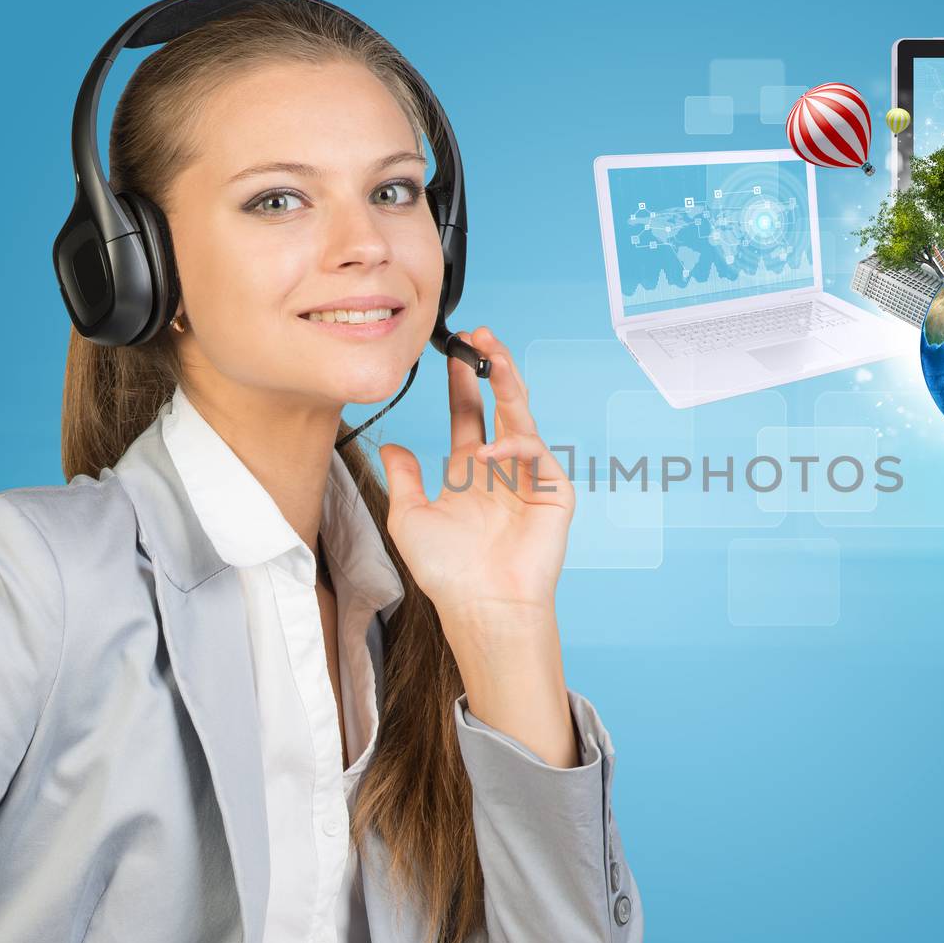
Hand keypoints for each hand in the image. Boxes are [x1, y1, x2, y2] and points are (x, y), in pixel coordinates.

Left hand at [377, 325, 576, 687]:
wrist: (482, 605)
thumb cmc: (448, 572)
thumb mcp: (409, 518)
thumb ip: (403, 478)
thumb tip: (391, 446)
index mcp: (469, 471)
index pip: (469, 413)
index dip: (462, 382)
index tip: (453, 351)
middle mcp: (500, 469)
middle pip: (501, 405)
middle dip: (493, 368)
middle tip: (481, 337)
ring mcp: (528, 478)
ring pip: (523, 418)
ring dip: (511, 385)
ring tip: (494, 357)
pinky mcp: (552, 493)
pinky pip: (536, 455)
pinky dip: (512, 447)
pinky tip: (487, 453)